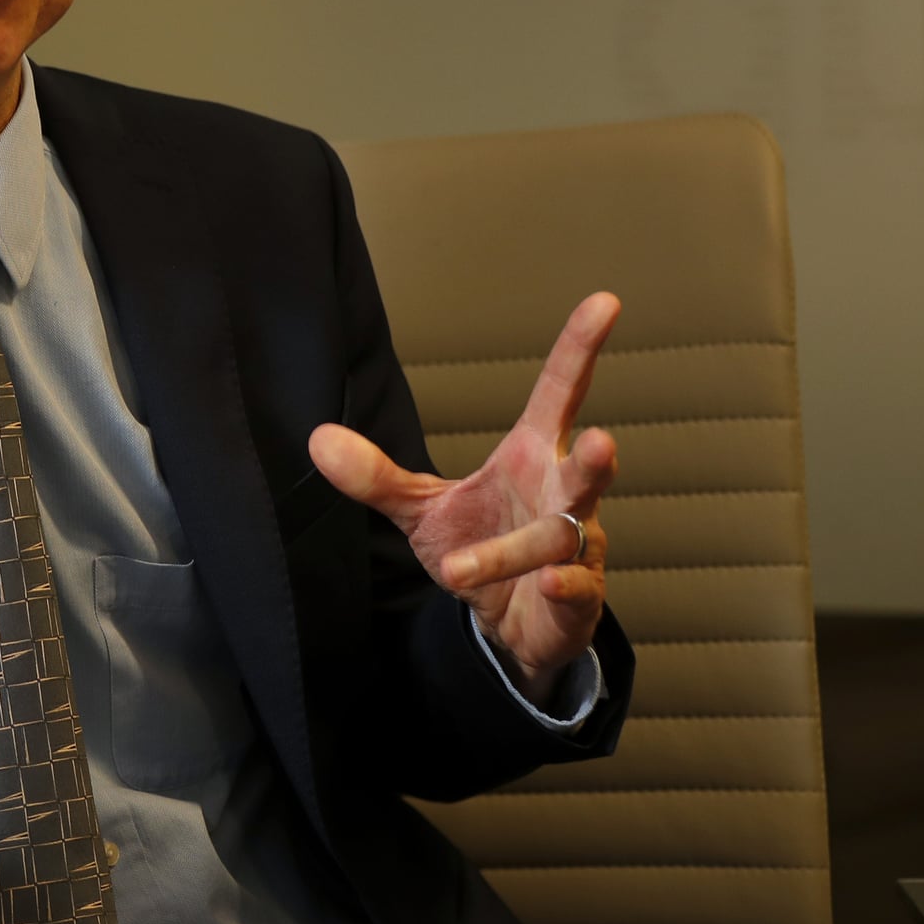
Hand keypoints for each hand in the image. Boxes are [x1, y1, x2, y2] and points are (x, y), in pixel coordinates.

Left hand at [308, 293, 620, 702]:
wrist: (510, 621)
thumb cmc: (479, 543)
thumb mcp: (420, 508)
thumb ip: (375, 475)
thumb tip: (318, 438)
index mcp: (531, 457)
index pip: (560, 394)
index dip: (579, 349)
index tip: (605, 301)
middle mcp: (561, 494)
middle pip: (586, 469)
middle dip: (596, 460)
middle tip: (601, 441)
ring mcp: (576, 548)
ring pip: (558, 539)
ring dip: (515, 550)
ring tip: (459, 566)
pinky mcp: (578, 597)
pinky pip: (575, 588)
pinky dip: (562, 587)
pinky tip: (546, 584)